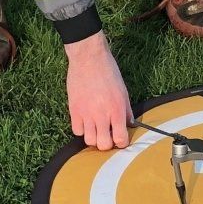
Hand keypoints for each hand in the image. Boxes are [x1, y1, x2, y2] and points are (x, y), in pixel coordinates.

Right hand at [65, 32, 131, 149]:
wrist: (88, 58)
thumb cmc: (108, 72)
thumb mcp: (123, 91)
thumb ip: (126, 110)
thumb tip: (129, 125)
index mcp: (116, 110)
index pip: (120, 139)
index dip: (122, 143)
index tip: (121, 139)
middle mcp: (101, 115)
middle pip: (103, 144)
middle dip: (107, 143)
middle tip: (108, 135)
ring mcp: (86, 114)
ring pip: (89, 140)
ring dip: (94, 138)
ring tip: (96, 129)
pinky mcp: (74, 110)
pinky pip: (77, 130)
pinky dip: (82, 129)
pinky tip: (86, 122)